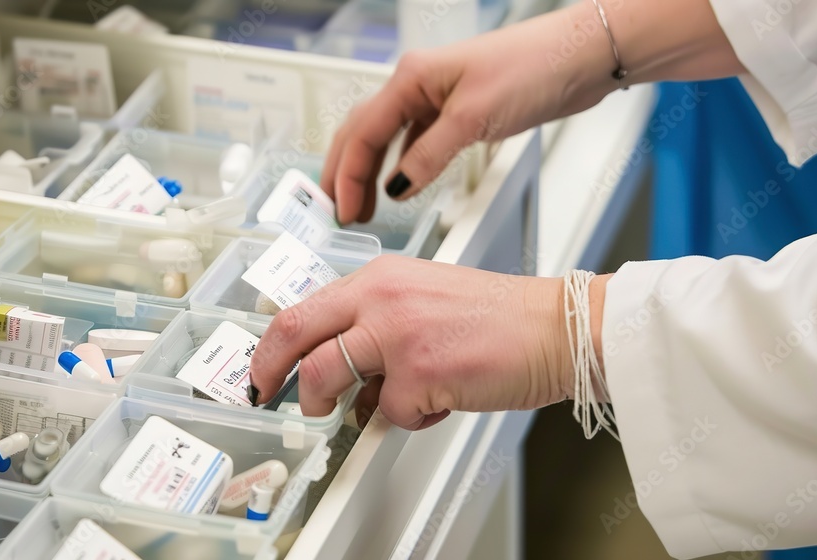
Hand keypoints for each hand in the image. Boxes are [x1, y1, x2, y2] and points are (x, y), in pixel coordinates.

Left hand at [248, 256, 601, 429]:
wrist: (552, 327)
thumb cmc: (498, 316)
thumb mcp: (423, 297)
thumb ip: (376, 321)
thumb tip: (342, 367)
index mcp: (380, 277)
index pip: (303, 307)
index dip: (272, 344)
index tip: (264, 366)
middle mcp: (381, 298)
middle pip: (293, 332)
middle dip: (269, 371)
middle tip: (266, 394)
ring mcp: (396, 334)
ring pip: (323, 375)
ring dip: (327, 402)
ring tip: (357, 408)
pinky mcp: (419, 372)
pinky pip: (387, 413)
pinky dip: (408, 418)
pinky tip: (439, 401)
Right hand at [323, 2, 618, 223]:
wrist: (578, 57)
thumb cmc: (532, 67)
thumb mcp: (473, 118)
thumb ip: (428, 156)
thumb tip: (396, 186)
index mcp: (411, 78)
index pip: (362, 133)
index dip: (347, 175)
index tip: (341, 208)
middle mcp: (418, 86)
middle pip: (363, 133)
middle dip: (345, 173)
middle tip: (335, 210)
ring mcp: (437, 98)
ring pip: (388, 139)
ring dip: (370, 172)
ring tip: (361, 205)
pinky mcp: (459, 112)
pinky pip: (415, 141)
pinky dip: (402, 165)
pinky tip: (400, 185)